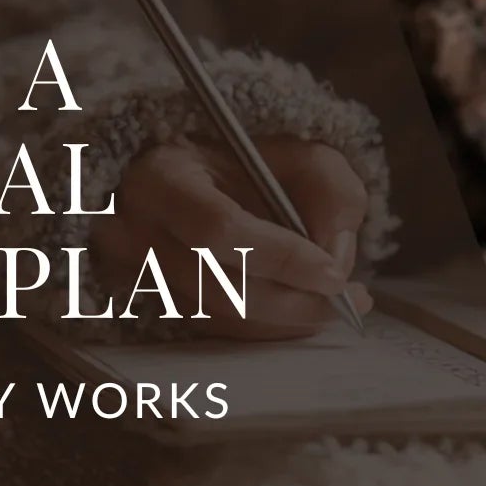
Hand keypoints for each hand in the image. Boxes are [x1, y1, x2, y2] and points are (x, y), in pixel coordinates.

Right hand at [94, 138, 371, 338]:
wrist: (197, 183)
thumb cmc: (247, 166)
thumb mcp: (297, 153)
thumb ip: (328, 189)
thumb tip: (335, 252)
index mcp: (162, 179)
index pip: (218, 228)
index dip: (281, 257)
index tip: (334, 273)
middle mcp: (136, 232)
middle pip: (218, 287)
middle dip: (292, 301)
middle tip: (349, 300)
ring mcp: (137, 275)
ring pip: (220, 318)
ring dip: (285, 319)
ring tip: (336, 303)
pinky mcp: (153, 306)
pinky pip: (217, 331)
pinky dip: (266, 327)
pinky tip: (301, 309)